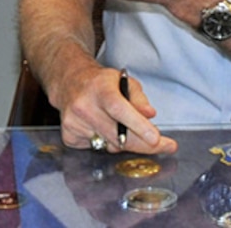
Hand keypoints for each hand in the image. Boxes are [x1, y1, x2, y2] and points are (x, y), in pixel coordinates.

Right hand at [54, 61, 175, 156]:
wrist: (70, 83)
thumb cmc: (101, 83)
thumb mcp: (125, 81)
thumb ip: (139, 98)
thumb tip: (149, 115)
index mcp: (100, 88)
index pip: (119, 109)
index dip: (138, 125)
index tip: (156, 139)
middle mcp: (84, 105)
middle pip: (118, 135)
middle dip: (144, 144)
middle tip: (162, 145)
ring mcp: (74, 122)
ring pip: (110, 146)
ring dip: (123, 142)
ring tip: (120, 126)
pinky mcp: (69, 136)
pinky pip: (96, 149)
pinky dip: (105, 143)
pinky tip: (101, 128)